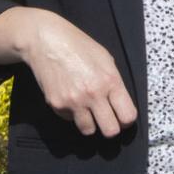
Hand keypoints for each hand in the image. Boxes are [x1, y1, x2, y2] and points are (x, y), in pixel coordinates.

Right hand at [10, 9, 137, 139]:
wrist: (46, 41)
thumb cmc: (78, 46)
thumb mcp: (105, 59)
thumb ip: (114, 83)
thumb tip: (119, 105)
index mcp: (110, 81)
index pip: (128, 116)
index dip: (126, 120)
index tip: (122, 116)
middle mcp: (93, 95)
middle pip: (110, 131)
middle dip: (110, 127)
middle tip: (106, 119)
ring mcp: (74, 102)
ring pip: (89, 131)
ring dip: (90, 123)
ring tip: (87, 109)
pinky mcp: (57, 105)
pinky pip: (70, 120)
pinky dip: (72, 113)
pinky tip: (70, 97)